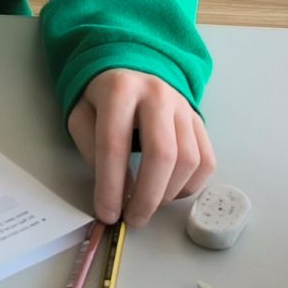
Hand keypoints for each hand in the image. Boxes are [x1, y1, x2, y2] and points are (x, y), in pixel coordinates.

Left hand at [66, 68, 214, 224]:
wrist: (132, 69)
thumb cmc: (102, 99)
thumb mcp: (81, 115)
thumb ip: (91, 149)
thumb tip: (116, 189)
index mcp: (120, 90)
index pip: (114, 144)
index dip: (110, 185)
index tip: (107, 213)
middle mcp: (157, 94)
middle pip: (161, 153)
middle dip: (147, 196)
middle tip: (133, 218)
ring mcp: (183, 106)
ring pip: (188, 159)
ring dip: (168, 193)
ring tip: (148, 204)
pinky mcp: (199, 120)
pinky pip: (206, 160)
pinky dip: (190, 185)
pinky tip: (169, 192)